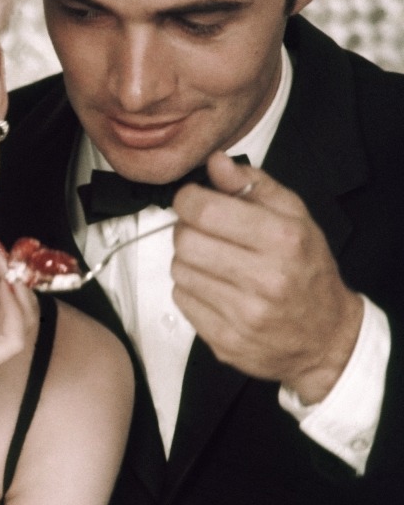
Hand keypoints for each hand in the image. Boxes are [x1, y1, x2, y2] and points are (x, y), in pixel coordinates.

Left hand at [170, 151, 363, 402]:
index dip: (188, 199)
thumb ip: (253, 185)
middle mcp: (266, 280)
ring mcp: (245, 316)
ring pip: (179, 270)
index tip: (192, 200)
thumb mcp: (295, 216)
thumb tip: (215, 162)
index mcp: (284, 240)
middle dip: (187, 230)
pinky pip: (181, 300)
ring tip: (214, 261)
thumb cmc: (307, 268)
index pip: (205, 210)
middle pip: (186, 241)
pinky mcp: (225, 342)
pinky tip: (215, 288)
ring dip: (188, 260)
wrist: (326, 335)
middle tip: (203, 232)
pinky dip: (190, 290)